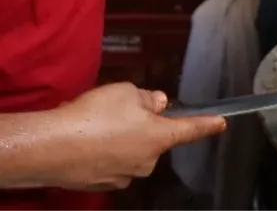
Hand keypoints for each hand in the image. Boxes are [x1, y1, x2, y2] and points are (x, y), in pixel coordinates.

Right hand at [46, 83, 224, 190]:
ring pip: (128, 149)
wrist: (55, 148)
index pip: (190, 130)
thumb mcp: (126, 92)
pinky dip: (100, 149)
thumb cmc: (96, 115)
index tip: (222, 122)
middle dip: (139, 124)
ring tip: (92, 121)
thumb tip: (157, 104)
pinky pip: (108, 160)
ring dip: (117, 136)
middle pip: (152, 139)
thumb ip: (146, 98)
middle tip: (116, 106)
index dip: (207, 125)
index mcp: (159, 138)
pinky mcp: (102, 184)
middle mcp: (147, 162)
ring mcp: (124, 176)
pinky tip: (82, 137)